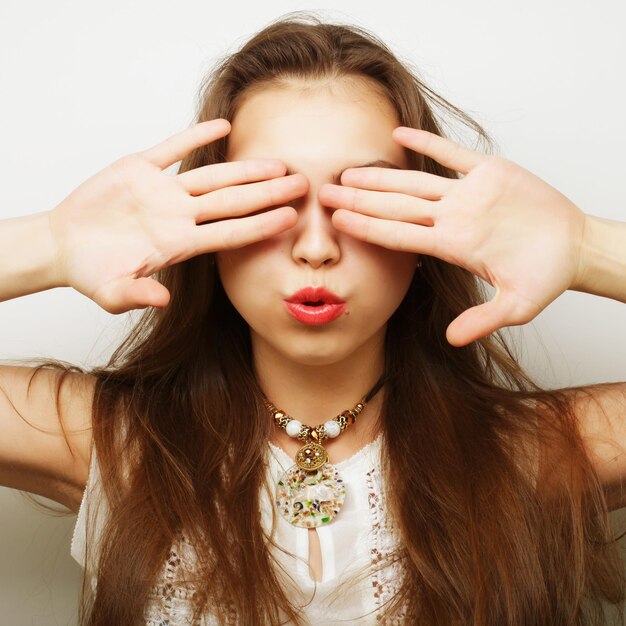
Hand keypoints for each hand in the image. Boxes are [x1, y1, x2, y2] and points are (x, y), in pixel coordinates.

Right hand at [48, 119, 303, 313]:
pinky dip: (195, 136)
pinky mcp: (138, 168)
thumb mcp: (111, 291)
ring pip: (211, 176)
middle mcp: (178, 216)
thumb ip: (136, 295)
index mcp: (178, 244)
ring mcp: (161, 191)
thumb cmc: (90, 272)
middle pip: (233, 202)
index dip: (262, 225)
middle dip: (268, 193)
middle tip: (303, 184)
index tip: (292, 218)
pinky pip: (172, 148)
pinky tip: (223, 126)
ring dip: (243, 168)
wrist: (63, 246)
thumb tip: (161, 300)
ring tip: (277, 162)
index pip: (230, 233)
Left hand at [319, 127, 587, 346]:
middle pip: (397, 206)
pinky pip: (452, 154)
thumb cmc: (545, 276)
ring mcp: (469, 194)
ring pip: (416, 181)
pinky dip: (427, 143)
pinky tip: (398, 133)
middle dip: (360, 200)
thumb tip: (452, 340)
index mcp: (454, 245)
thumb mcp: (517, 305)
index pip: (400, 234)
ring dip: (382, 175)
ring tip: (349, 171)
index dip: (368, 226)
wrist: (572, 249)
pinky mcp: (491, 171)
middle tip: (324, 193)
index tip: (337, 221)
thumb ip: (483, 320)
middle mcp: (454, 217)